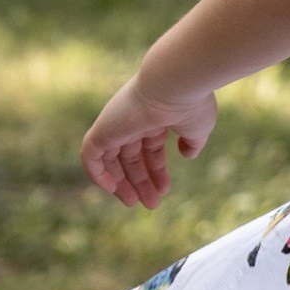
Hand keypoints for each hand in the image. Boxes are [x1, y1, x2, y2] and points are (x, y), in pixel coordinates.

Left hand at [81, 70, 217, 208]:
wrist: (175, 84)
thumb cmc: (191, 103)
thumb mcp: (198, 128)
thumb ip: (193, 142)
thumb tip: (188, 154)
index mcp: (155, 117)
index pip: (150, 148)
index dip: (156, 171)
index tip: (164, 190)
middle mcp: (133, 119)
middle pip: (131, 156)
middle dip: (140, 181)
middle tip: (150, 204)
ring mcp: (117, 123)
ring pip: (112, 159)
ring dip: (121, 183)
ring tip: (135, 203)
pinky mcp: (103, 129)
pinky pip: (91, 155)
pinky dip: (97, 173)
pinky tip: (113, 189)